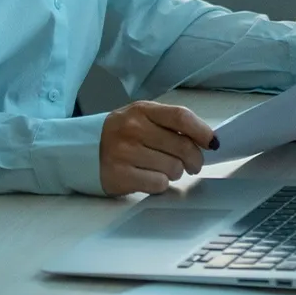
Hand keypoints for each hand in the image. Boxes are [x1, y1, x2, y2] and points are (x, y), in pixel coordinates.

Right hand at [99, 100, 213, 196]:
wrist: (82, 150)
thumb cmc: (122, 134)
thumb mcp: (142, 118)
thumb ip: (170, 124)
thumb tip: (206, 140)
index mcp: (142, 110)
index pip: (181, 117)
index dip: (202, 132)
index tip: (212, 143)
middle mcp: (133, 129)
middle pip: (182, 146)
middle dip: (195, 159)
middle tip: (193, 164)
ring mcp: (124, 152)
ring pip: (173, 168)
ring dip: (176, 172)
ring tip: (164, 168)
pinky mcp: (119, 175)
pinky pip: (158, 184)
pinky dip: (160, 184)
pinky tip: (150, 177)